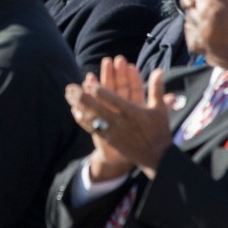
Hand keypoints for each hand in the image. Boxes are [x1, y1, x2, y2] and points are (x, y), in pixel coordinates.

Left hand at [68, 58, 172, 179]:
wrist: (157, 157)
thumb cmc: (159, 130)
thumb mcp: (159, 108)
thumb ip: (156, 88)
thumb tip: (158, 70)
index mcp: (132, 112)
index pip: (112, 99)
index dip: (99, 91)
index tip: (88, 83)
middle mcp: (120, 121)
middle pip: (96, 108)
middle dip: (82, 97)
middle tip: (69, 88)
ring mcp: (113, 132)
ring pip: (92, 118)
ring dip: (79, 106)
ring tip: (68, 96)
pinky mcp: (110, 140)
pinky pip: (93, 129)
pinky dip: (83, 120)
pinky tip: (74, 112)